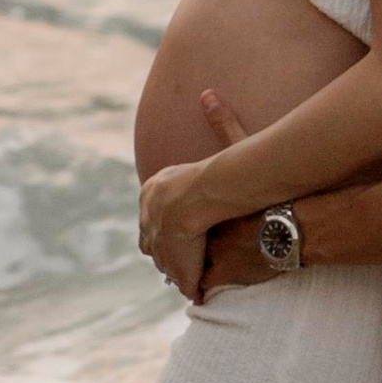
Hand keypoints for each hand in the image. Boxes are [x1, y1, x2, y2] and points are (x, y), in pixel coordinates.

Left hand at [138, 89, 257, 303]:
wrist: (221, 193)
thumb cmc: (230, 168)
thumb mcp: (226, 142)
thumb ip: (219, 121)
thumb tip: (209, 92)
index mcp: (156, 190)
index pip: (155, 213)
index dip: (170, 224)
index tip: (184, 231)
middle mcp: (151, 215)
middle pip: (154, 241)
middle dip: (167, 252)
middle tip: (184, 261)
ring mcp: (160, 241)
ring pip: (167, 263)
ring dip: (180, 270)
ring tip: (195, 279)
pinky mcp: (176, 264)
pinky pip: (182, 279)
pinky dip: (192, 284)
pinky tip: (203, 290)